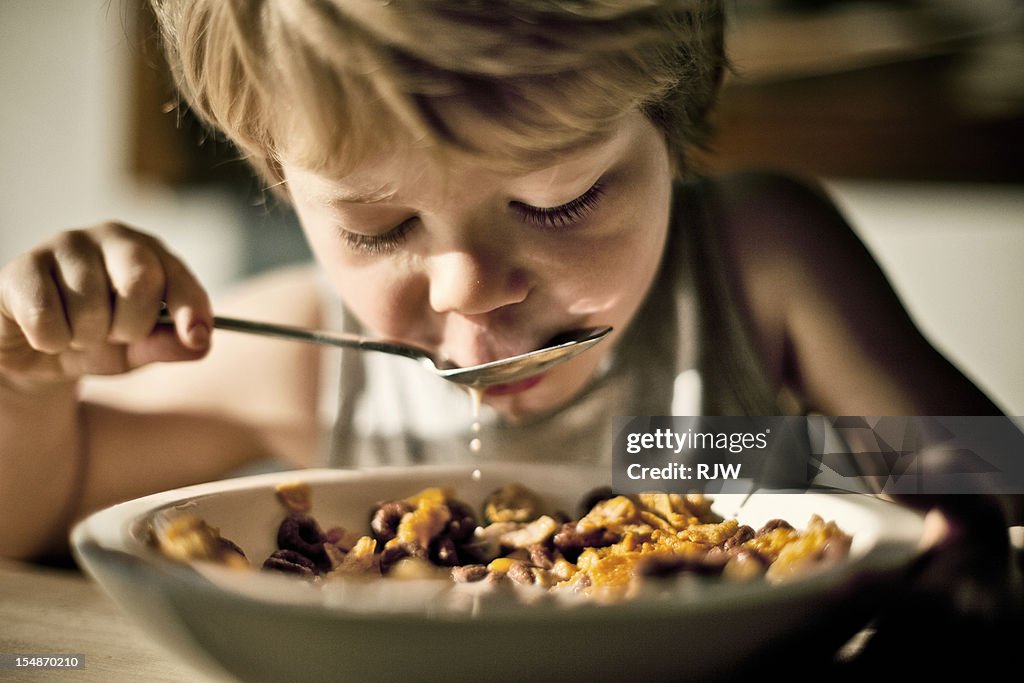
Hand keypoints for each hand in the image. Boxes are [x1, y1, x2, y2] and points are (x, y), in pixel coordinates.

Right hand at [0, 222, 212, 388]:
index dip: (191, 308)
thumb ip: (168, 344)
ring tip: (75, 332)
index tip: (196, 338)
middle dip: (132, 327)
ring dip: (85, 338)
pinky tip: (46, 332)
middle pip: (140, 282)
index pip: (179, 277)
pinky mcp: (23, 266)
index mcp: (149, 253)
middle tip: (114, 335)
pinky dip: (50, 340)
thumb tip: (199, 343)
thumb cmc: (96, 340)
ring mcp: (65, 244)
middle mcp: (111, 237)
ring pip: (90, 306)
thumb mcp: (138, 349)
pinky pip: (46, 317)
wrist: (35, 349)